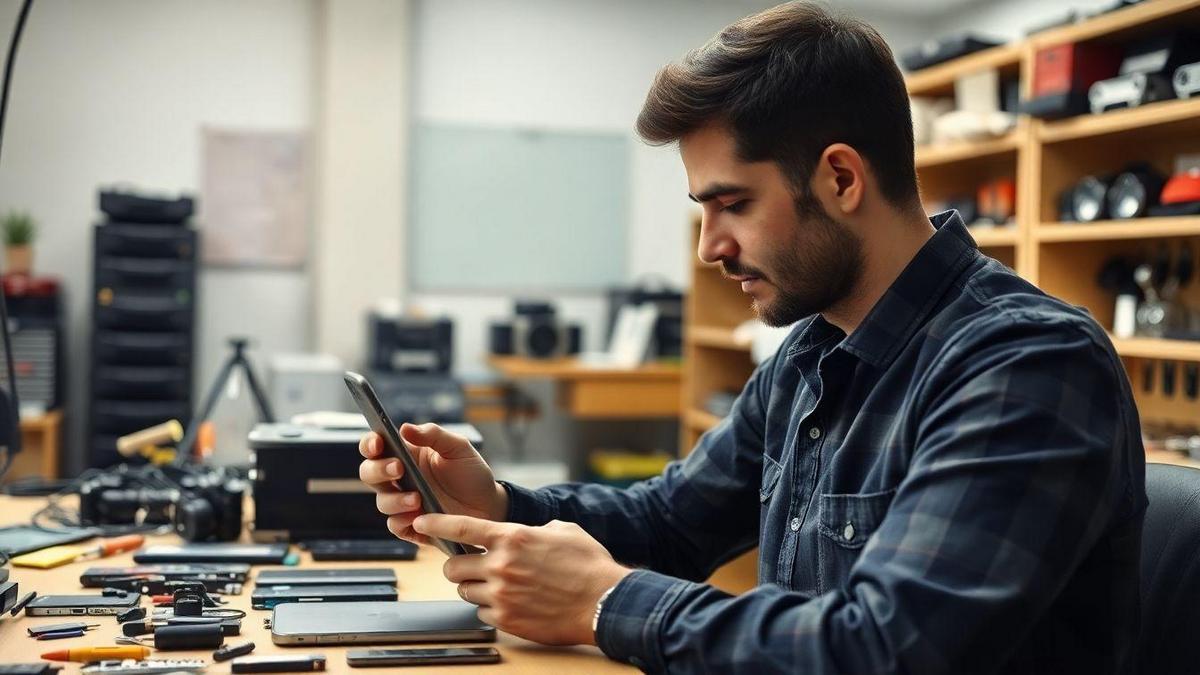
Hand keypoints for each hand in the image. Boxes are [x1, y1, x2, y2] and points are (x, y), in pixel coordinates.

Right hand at [358, 423, 507, 545]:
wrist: (489, 504)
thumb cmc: (471, 472)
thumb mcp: (458, 448)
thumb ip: (433, 435)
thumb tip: (405, 428)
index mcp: (406, 455)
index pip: (375, 447)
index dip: (370, 444)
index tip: (378, 443)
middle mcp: (399, 479)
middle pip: (369, 474)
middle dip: (378, 470)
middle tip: (399, 468)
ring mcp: (403, 503)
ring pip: (382, 502)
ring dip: (395, 499)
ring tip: (417, 498)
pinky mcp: (412, 526)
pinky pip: (396, 526)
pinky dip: (402, 521)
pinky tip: (418, 517)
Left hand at [414, 513, 631, 645]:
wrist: (604, 602)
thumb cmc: (589, 565)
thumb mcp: (563, 530)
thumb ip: (534, 529)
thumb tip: (524, 534)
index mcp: (513, 537)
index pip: (461, 526)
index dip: (435, 523)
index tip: (420, 522)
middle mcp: (501, 565)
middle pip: (453, 567)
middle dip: (460, 567)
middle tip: (473, 567)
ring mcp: (502, 594)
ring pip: (465, 591)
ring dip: (476, 588)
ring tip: (499, 587)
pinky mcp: (507, 619)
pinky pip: (482, 613)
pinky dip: (491, 609)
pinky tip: (512, 604)